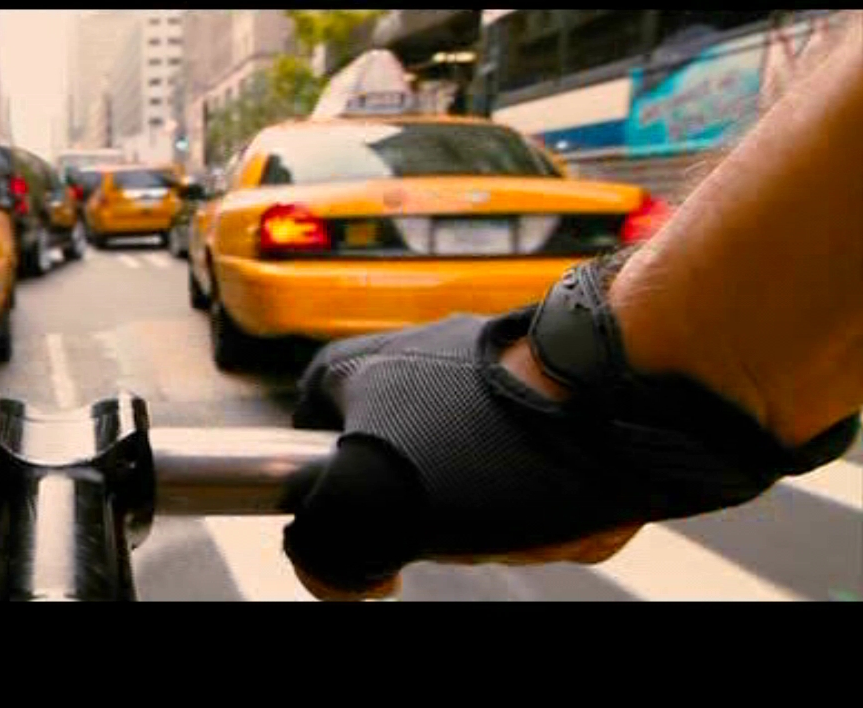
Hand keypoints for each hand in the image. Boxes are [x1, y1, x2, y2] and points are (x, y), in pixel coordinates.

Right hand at [281, 276, 855, 600]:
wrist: (637, 396)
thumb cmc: (501, 440)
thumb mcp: (371, 502)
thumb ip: (319, 547)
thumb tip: (329, 575)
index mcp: (358, 373)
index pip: (306, 452)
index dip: (333, 505)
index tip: (372, 531)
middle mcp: (418, 368)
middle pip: (402, 487)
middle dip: (446, 526)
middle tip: (472, 523)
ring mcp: (489, 383)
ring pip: (476, 493)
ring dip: (510, 525)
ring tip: (539, 510)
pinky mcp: (553, 402)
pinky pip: (538, 481)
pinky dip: (559, 507)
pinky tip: (578, 502)